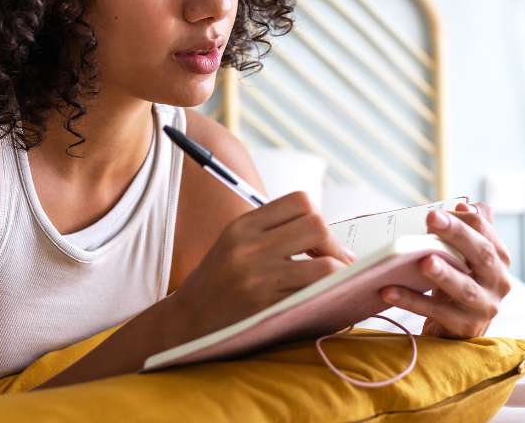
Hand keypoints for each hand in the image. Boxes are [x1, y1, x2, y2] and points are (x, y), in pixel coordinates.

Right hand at [172, 191, 354, 340]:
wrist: (186, 321)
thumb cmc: (216, 283)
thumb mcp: (233, 244)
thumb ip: (270, 232)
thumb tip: (324, 234)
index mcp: (243, 226)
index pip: (300, 201)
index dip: (317, 217)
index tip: (319, 240)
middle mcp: (250, 246)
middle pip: (317, 226)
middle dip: (334, 245)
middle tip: (336, 263)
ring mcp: (258, 278)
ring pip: (325, 265)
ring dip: (338, 274)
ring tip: (336, 283)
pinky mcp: (266, 307)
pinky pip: (314, 296)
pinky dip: (328, 297)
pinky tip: (324, 300)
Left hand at [380, 202, 511, 338]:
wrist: (457, 328)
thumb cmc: (458, 282)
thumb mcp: (465, 256)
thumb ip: (469, 230)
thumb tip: (465, 205)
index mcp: (498, 259)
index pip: (486, 234)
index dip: (464, 220)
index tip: (437, 211)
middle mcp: (498, 282)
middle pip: (482, 255)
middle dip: (457, 234)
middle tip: (431, 218)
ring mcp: (484, 307)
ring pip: (465, 288)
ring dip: (444, 273)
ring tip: (424, 261)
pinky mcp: (465, 327)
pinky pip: (436, 312)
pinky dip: (412, 301)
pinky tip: (389, 290)